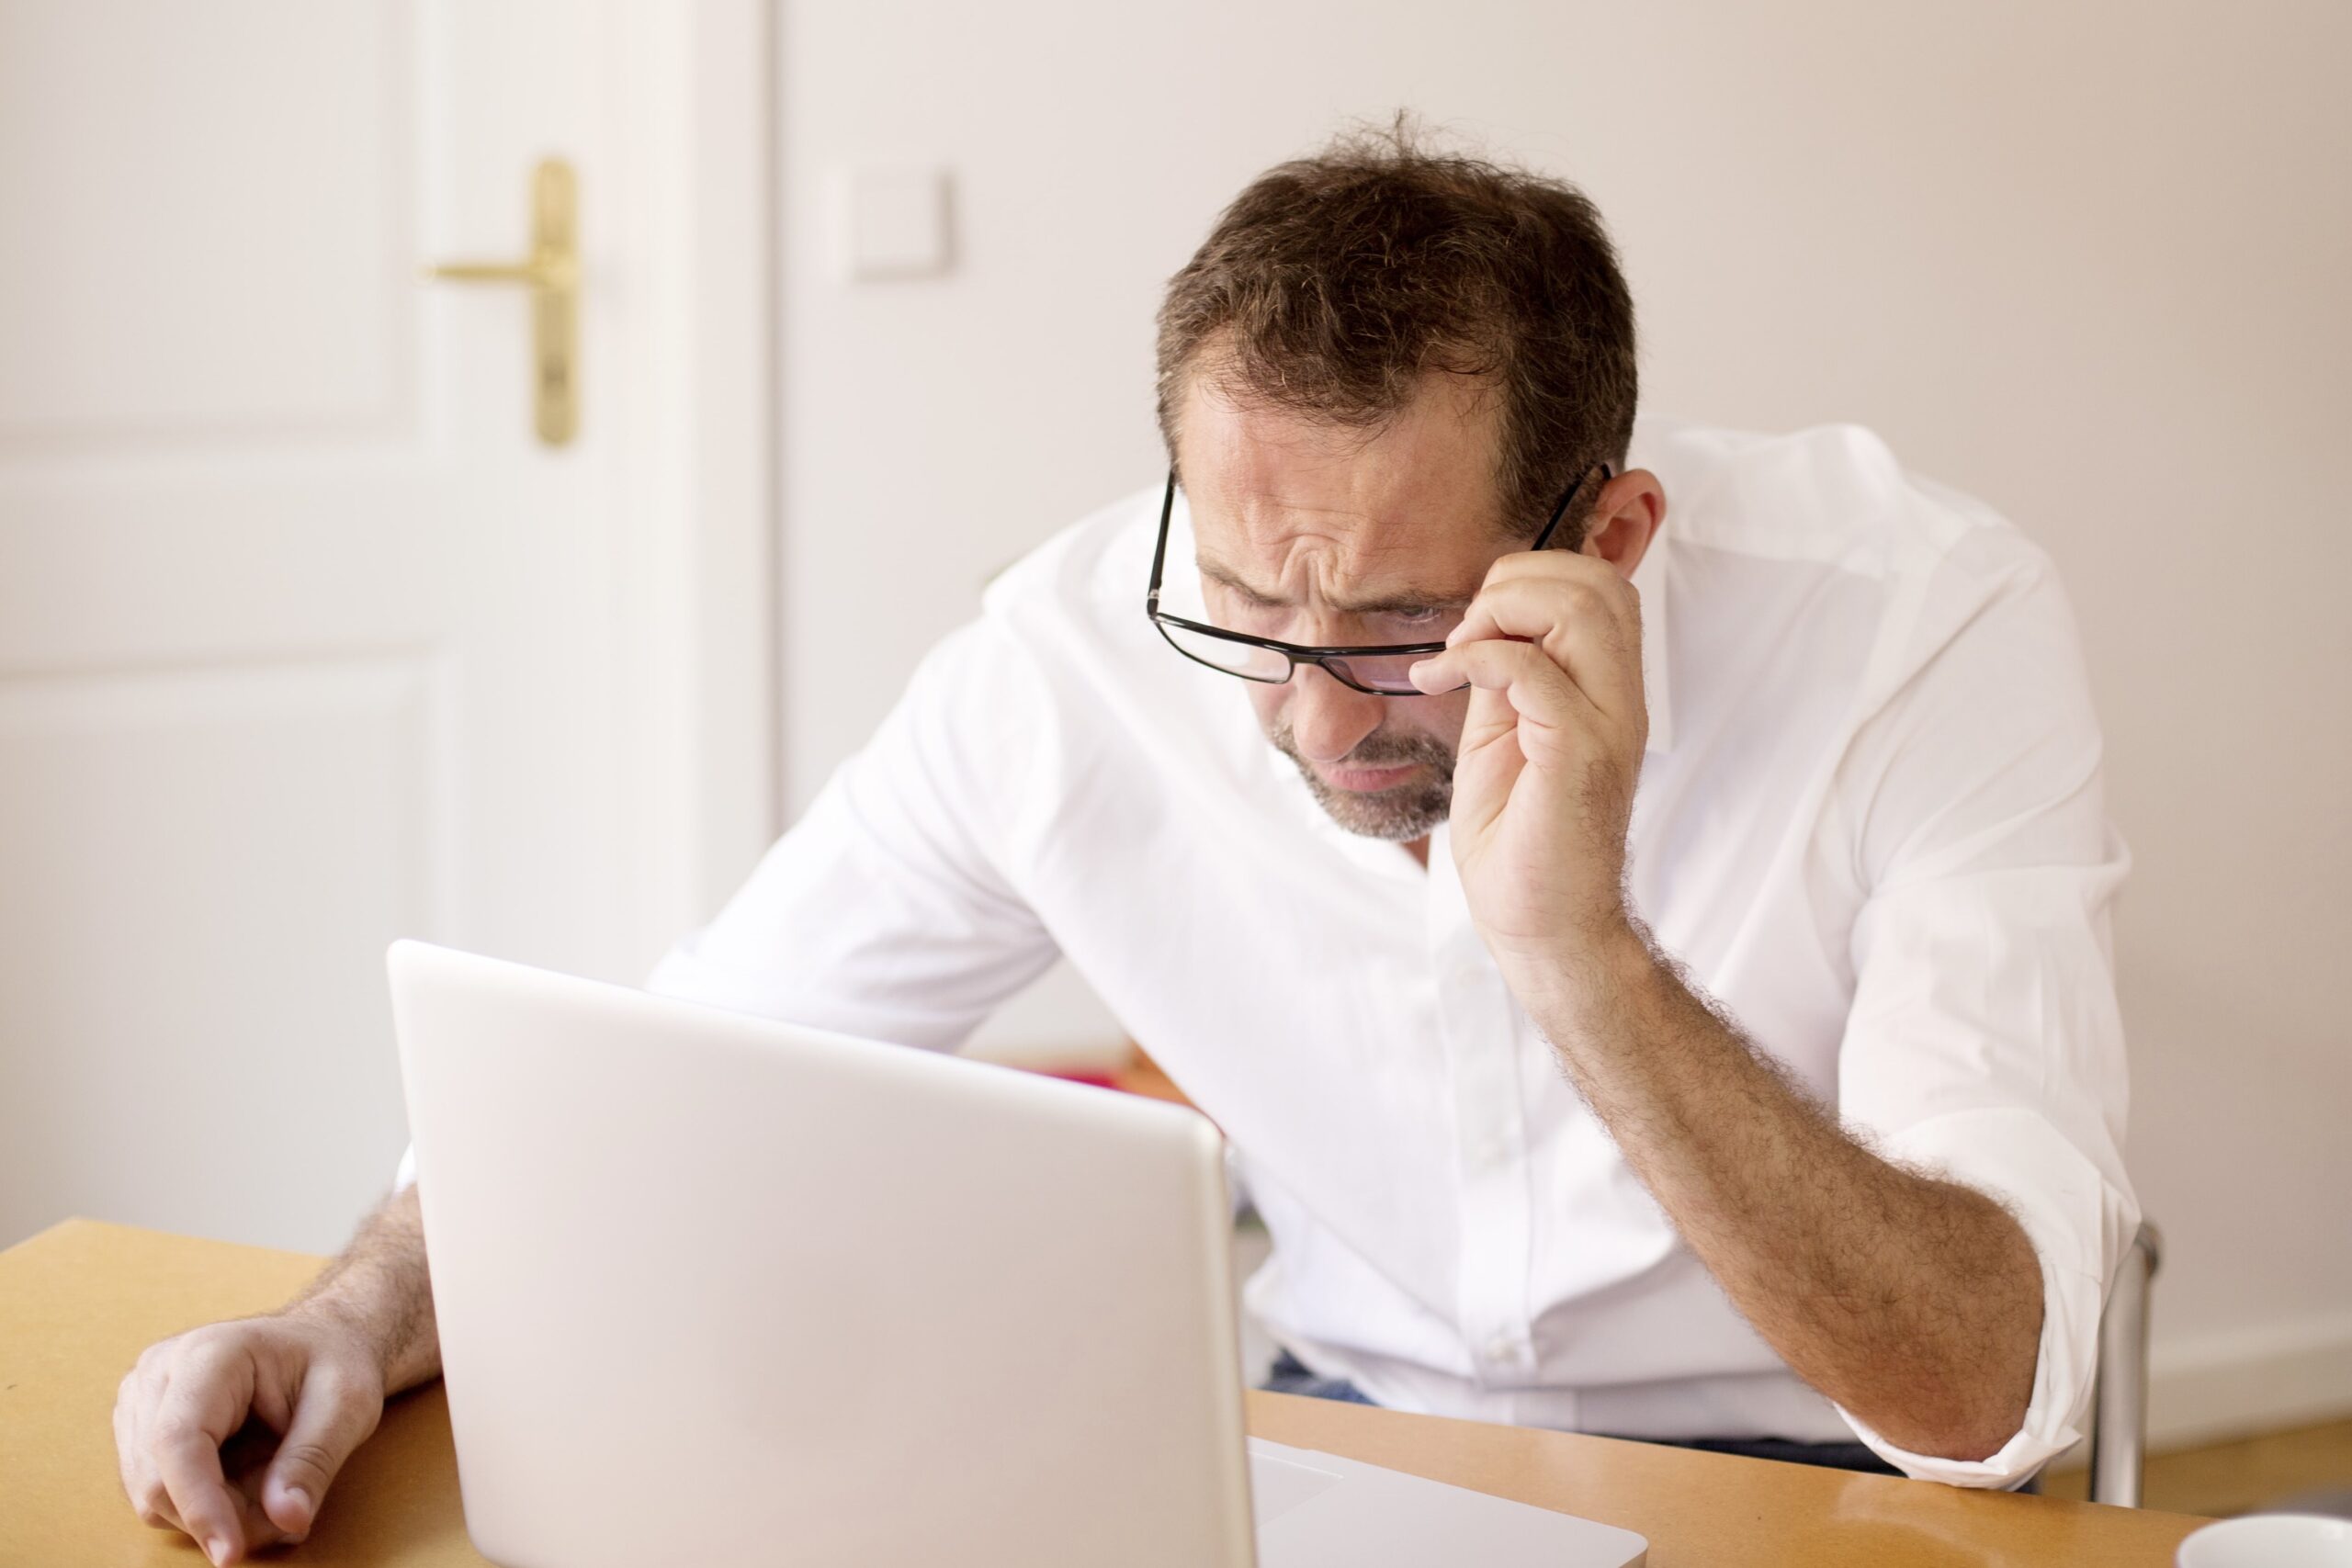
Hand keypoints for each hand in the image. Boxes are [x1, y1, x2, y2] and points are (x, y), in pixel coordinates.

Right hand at [113, 1307, 387, 1564]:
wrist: (318, 1342)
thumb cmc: (334, 1362)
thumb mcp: (348, 1404)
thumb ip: (314, 1461)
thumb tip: (286, 1520)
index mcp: (209, 1353)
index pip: (178, 1440)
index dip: (199, 1504)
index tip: (230, 1554)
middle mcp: (159, 1372)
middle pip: (158, 1480)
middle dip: (221, 1515)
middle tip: (289, 1514)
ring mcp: (140, 1401)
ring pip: (153, 1496)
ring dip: (215, 1512)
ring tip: (277, 1487)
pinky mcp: (138, 1429)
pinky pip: (157, 1494)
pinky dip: (204, 1505)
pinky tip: (248, 1481)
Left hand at [1409, 546, 1647, 965]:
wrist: (1541, 924)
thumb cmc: (1519, 839)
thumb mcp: (1503, 734)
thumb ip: (1505, 676)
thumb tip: (1480, 625)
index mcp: (1608, 689)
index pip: (1601, 585)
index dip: (1532, 578)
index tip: (1474, 628)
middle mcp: (1621, 698)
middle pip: (1599, 581)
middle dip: (1517, 581)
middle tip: (1466, 634)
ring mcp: (1608, 723)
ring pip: (1581, 606)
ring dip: (1500, 611)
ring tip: (1456, 653)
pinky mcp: (1578, 752)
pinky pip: (1530, 668)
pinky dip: (1471, 657)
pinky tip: (1434, 679)